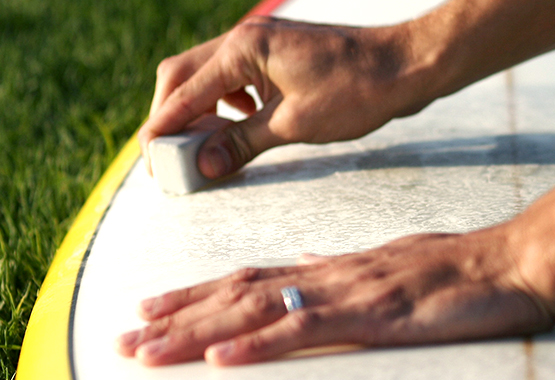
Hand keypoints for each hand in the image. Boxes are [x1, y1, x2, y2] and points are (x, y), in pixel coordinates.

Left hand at [114, 230, 554, 365]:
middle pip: (237, 293)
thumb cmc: (468, 274)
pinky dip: (256, 344)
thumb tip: (310, 271)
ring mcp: (348, 293)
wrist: (517, 264)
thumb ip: (350, 275)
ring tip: (145, 348)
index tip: (154, 309)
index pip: (252, 279)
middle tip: (123, 337)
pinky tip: (219, 358)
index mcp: (336, 270)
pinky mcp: (373, 315)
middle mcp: (329, 276)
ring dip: (195, 332)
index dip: (198, 295)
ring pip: (255, 310)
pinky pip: (304, 329)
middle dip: (176, 316)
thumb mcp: (399, 271)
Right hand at [138, 16, 426, 178]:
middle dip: (171, 116)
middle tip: (168, 158)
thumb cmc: (356, 91)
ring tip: (199, 149)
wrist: (405, 66)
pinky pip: (234, 77)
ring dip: (197, 110)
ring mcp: (260, 43)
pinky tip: (238, 127)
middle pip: (182, 75)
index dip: (162, 130)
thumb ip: (242, 143)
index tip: (150, 161)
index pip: (184, 93)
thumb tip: (203, 166)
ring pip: (207, 76)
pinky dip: (225, 103)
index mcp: (243, 49)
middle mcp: (245, 38)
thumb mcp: (294, 125)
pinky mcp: (276, 54)